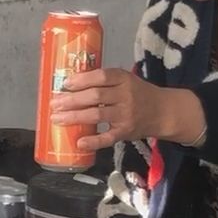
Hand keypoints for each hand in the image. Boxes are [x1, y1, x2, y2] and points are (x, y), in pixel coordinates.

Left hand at [46, 68, 204, 150]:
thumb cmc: (139, 94)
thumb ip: (104, 81)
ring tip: (57, 118)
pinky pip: (108, 138)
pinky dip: (93, 140)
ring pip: (97, 115)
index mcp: (124, 79)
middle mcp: (125, 96)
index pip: (101, 76)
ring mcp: (126, 115)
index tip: (65, 84)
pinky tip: (79, 141)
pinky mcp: (126, 132)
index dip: (82, 80)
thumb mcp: (126, 80)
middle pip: (95, 96)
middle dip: (71, 100)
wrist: (163, 112)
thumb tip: (71, 83)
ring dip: (74, 117)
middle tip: (54, 104)